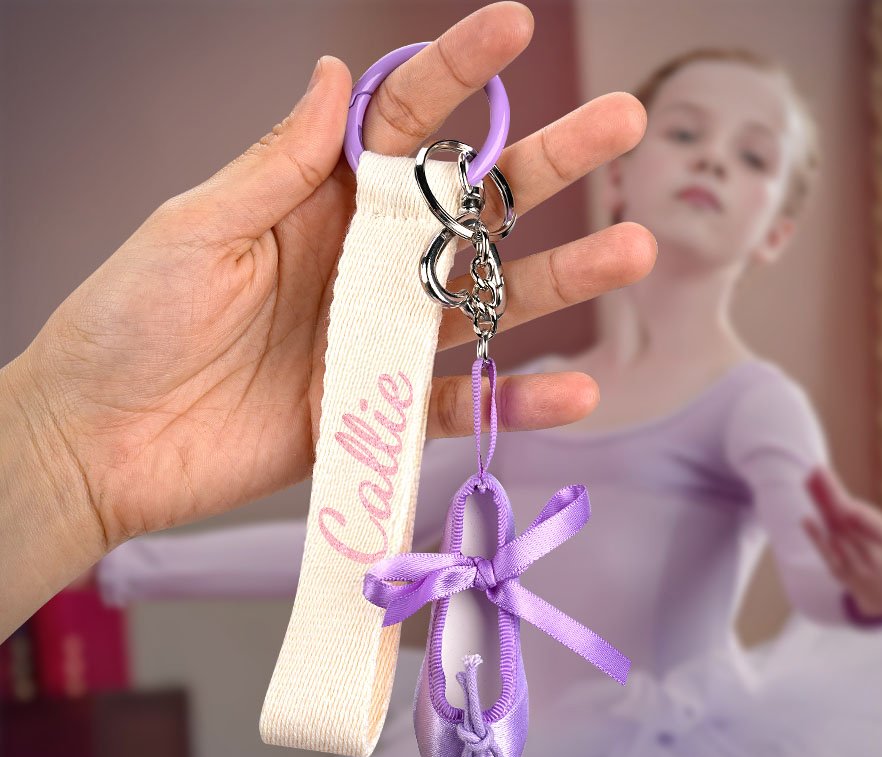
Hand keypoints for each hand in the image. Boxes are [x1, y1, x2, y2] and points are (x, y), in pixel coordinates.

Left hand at [10, 1, 653, 555]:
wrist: (105, 445)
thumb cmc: (128, 324)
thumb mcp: (196, 227)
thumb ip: (276, 164)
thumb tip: (334, 71)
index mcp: (318, 203)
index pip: (402, 126)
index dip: (458, 74)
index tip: (513, 26)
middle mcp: (362, 264)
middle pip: (471, 209)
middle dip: (548, 165)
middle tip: (621, 128)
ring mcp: (379, 340)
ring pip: (487, 302)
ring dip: (561, 281)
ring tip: (631, 252)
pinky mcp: (381, 412)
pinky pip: (461, 404)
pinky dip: (515, 402)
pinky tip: (574, 391)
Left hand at [802, 466, 881, 616]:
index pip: (877, 529)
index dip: (864, 518)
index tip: (852, 502)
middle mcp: (873, 557)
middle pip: (848, 523)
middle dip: (832, 496)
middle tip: (818, 470)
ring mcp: (853, 565)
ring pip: (834, 532)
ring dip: (819, 504)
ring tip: (809, 479)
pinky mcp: (838, 570)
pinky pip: (824, 552)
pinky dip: (815, 536)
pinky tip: (806, 519)